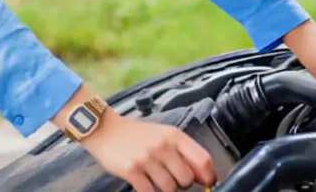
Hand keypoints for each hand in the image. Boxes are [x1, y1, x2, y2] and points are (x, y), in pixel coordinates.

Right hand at [81, 110, 216, 191]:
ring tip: (157, 179)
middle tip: (174, 179)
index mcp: (174, 136)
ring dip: (166, 189)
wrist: (106, 130)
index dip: (209, 175)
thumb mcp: (163, 135)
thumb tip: (203, 175)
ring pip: (170, 188)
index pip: (202, 159)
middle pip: (187, 178)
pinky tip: (146, 185)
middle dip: (183, 184)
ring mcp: (147, 158)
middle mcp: (162, 146)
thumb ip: (183, 151)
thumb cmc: (137, 135)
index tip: (208, 182)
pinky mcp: (132, 171)